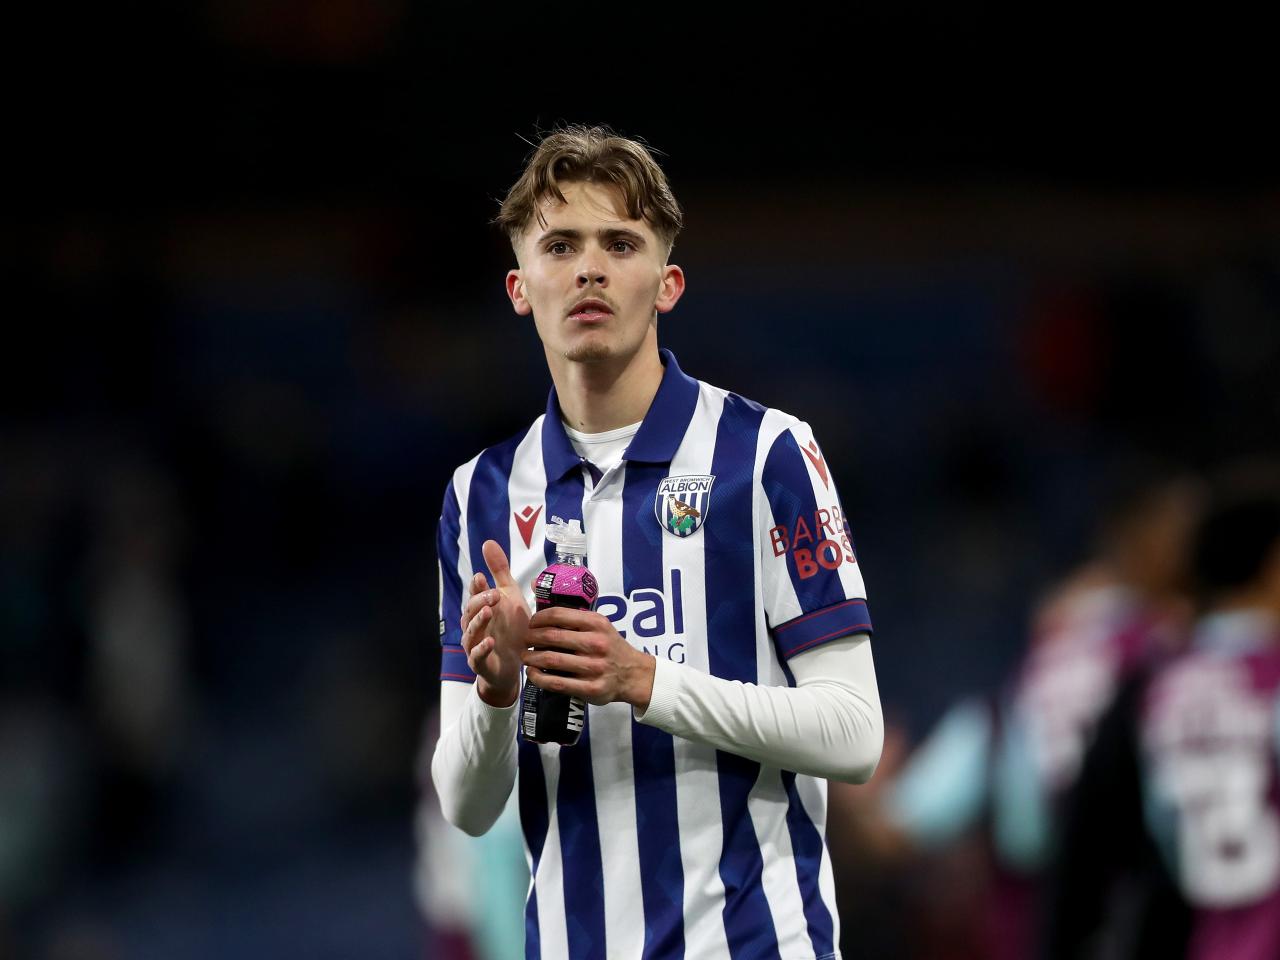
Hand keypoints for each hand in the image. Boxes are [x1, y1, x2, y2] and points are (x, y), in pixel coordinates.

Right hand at [460, 540, 530, 706]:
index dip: (477, 587)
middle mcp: (473, 625)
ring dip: (478, 622)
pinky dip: (482, 649)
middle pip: (470, 611)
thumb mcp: (510, 596)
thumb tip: (487, 542)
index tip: (482, 577)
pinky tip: (490, 642)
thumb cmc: (510, 628)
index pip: (475, 594)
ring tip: (488, 612)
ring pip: (471, 632)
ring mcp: (474, 644)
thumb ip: (500, 571)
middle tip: (494, 594)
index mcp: (480, 608)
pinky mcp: (480, 663)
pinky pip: (477, 656)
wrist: (515, 664)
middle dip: (480, 601)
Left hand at [523, 606, 656, 708]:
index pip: (558, 615)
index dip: (538, 618)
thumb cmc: (610, 646)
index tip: (531, 624)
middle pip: (551, 637)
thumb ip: (573, 614)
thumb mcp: (599, 624)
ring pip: (551, 660)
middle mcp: (596, 644)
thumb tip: (537, 586)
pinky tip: (532, 674)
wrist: (633, 674)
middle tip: (525, 641)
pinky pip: (557, 683)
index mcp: (597, 624)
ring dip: (531, 658)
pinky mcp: (591, 688)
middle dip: (531, 638)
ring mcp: (594, 667)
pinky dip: (539, 678)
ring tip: (525, 657)